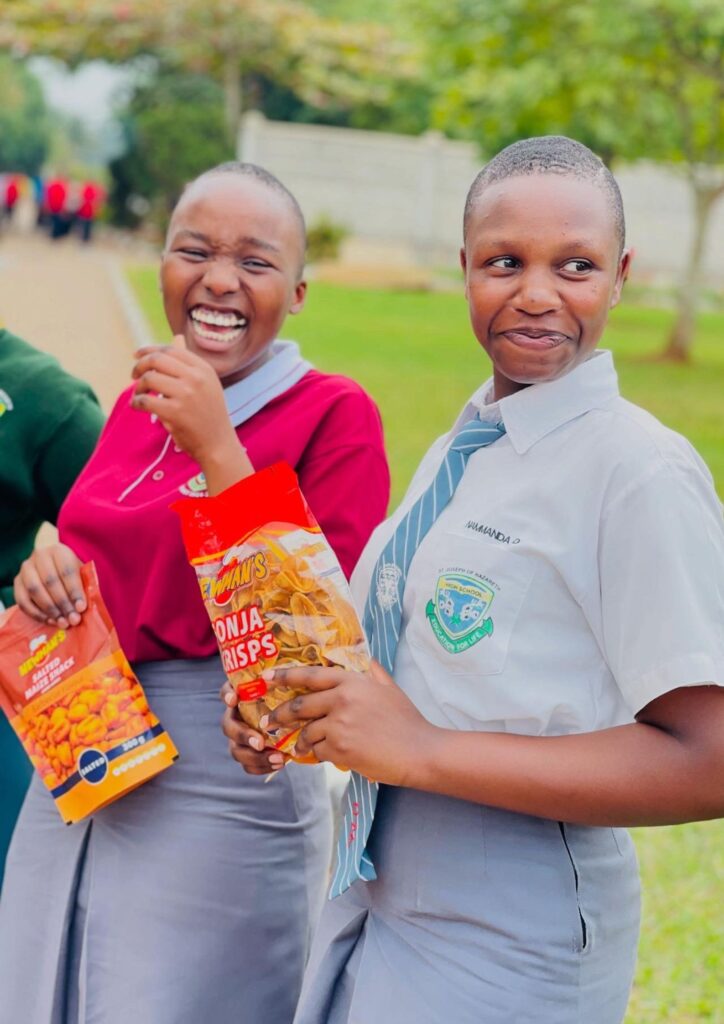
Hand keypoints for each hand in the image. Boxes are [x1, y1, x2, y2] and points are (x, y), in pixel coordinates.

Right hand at [14, 544, 85, 626]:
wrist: (51, 563)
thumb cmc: (70, 571)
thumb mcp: (81, 574)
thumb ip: (84, 587)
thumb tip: (82, 609)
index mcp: (59, 551)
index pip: (66, 571)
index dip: (74, 591)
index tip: (81, 608)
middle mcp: (40, 556)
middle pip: (50, 581)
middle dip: (63, 603)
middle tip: (73, 619)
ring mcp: (26, 568)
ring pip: (34, 590)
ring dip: (50, 609)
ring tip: (62, 622)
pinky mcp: (17, 582)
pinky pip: (23, 600)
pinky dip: (36, 613)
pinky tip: (49, 621)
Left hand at [131, 337, 237, 465]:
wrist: (219, 444)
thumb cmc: (209, 414)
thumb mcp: (205, 383)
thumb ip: (188, 362)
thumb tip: (177, 337)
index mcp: (204, 368)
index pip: (170, 349)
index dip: (149, 350)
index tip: (136, 356)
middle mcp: (196, 378)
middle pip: (156, 360)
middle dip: (139, 366)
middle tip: (133, 375)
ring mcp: (186, 394)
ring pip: (149, 378)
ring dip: (138, 387)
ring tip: (138, 395)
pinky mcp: (175, 412)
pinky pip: (145, 400)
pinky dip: (137, 403)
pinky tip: (137, 406)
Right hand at [220, 681, 288, 775]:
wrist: (297, 718)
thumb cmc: (291, 696)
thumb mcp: (290, 684)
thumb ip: (288, 675)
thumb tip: (298, 659)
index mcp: (242, 697)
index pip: (226, 691)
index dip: (227, 695)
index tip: (234, 699)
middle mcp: (236, 716)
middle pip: (228, 726)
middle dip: (243, 735)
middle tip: (260, 742)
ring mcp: (240, 737)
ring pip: (235, 749)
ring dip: (255, 757)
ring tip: (277, 759)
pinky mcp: (249, 753)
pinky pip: (247, 765)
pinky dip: (261, 767)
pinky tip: (279, 764)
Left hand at [259, 660, 435, 784]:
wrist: (418, 750)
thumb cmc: (406, 720)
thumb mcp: (389, 688)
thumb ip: (373, 672)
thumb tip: (366, 659)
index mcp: (352, 682)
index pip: (310, 675)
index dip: (286, 676)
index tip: (267, 677)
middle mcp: (341, 700)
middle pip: (299, 706)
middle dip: (279, 715)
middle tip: (269, 721)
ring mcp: (339, 725)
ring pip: (306, 733)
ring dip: (300, 741)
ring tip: (299, 746)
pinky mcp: (339, 749)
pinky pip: (318, 752)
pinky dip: (318, 755)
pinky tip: (325, 756)